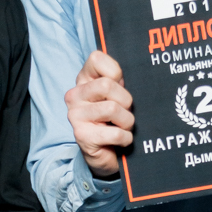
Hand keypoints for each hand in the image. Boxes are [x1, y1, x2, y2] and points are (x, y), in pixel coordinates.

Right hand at [65, 50, 133, 178]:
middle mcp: (74, 95)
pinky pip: (115, 133)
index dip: (115, 72)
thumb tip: (137, 67)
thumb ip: (119, 80)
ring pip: (112, 108)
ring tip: (123, 126)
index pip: (96, 58)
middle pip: (107, 85)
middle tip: (125, 111)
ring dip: (127, 121)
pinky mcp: (82, 136)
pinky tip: (121, 140)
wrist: (107, 153)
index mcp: (83, 80)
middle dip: (125, 101)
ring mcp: (75, 116)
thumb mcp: (118, 94)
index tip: (120, 85)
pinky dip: (125, 138)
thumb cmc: (115, 120)